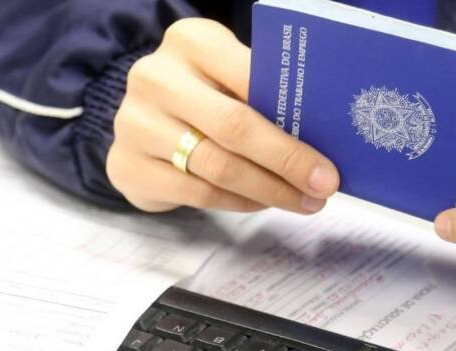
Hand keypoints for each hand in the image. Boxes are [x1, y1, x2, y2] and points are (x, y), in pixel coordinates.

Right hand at [107, 19, 338, 212]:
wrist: (140, 124)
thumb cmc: (201, 97)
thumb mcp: (227, 77)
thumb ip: (262, 94)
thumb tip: (322, 139)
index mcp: (190, 41)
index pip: (249, 78)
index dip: (293, 122)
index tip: (328, 160)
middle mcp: (155, 77)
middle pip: (234, 126)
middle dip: (287, 162)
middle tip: (323, 188)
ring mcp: (134, 123)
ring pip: (218, 166)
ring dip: (268, 190)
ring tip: (302, 202)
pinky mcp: (126, 165)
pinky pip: (197, 192)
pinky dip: (238, 202)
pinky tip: (262, 203)